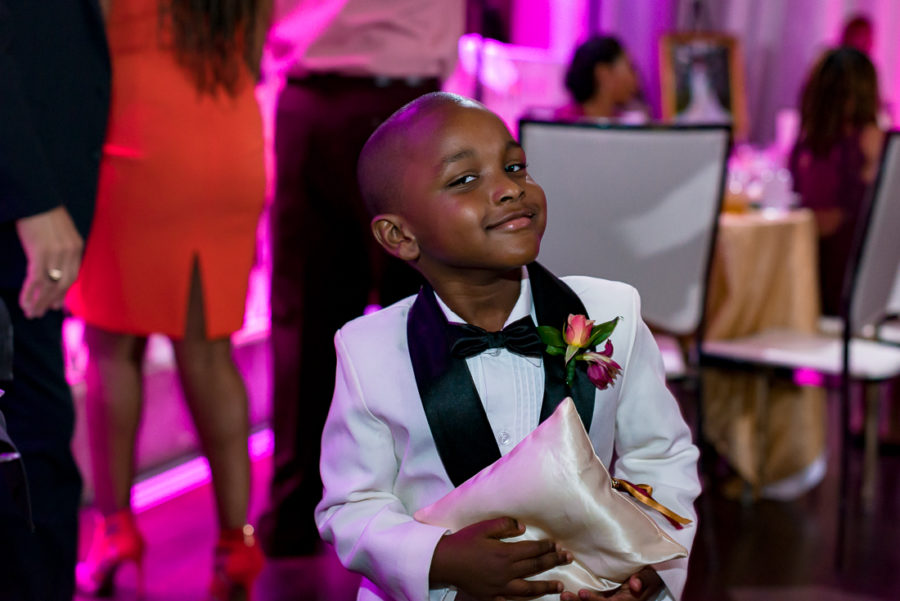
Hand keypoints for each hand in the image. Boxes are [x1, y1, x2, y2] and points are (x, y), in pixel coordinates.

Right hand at [15, 206, 83, 317]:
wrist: (34, 197)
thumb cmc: (43, 213)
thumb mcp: (60, 232)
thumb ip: (61, 249)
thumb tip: (54, 266)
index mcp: (76, 247)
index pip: (72, 276)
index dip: (63, 293)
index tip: (56, 304)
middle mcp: (70, 252)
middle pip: (63, 284)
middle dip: (52, 301)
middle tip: (42, 313)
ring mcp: (56, 253)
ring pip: (49, 286)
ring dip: (39, 301)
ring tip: (32, 313)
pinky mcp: (40, 253)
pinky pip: (36, 279)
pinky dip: (30, 293)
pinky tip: (25, 302)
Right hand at [430, 516, 572, 600]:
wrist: (444, 562)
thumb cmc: (463, 542)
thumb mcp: (483, 527)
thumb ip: (504, 525)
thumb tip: (523, 528)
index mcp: (505, 553)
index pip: (533, 550)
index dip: (547, 547)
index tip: (556, 545)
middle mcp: (506, 571)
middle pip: (535, 567)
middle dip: (553, 562)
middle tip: (567, 558)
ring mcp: (500, 587)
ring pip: (528, 588)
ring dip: (546, 586)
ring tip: (560, 586)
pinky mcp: (492, 597)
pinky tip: (532, 600)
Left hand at [560, 567, 662, 600]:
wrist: (651, 577)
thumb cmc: (649, 575)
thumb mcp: (649, 576)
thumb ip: (643, 580)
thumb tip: (635, 585)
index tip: (582, 593)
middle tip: (564, 596)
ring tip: (562, 596)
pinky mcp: (606, 598)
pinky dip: (580, 600)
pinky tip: (567, 596)